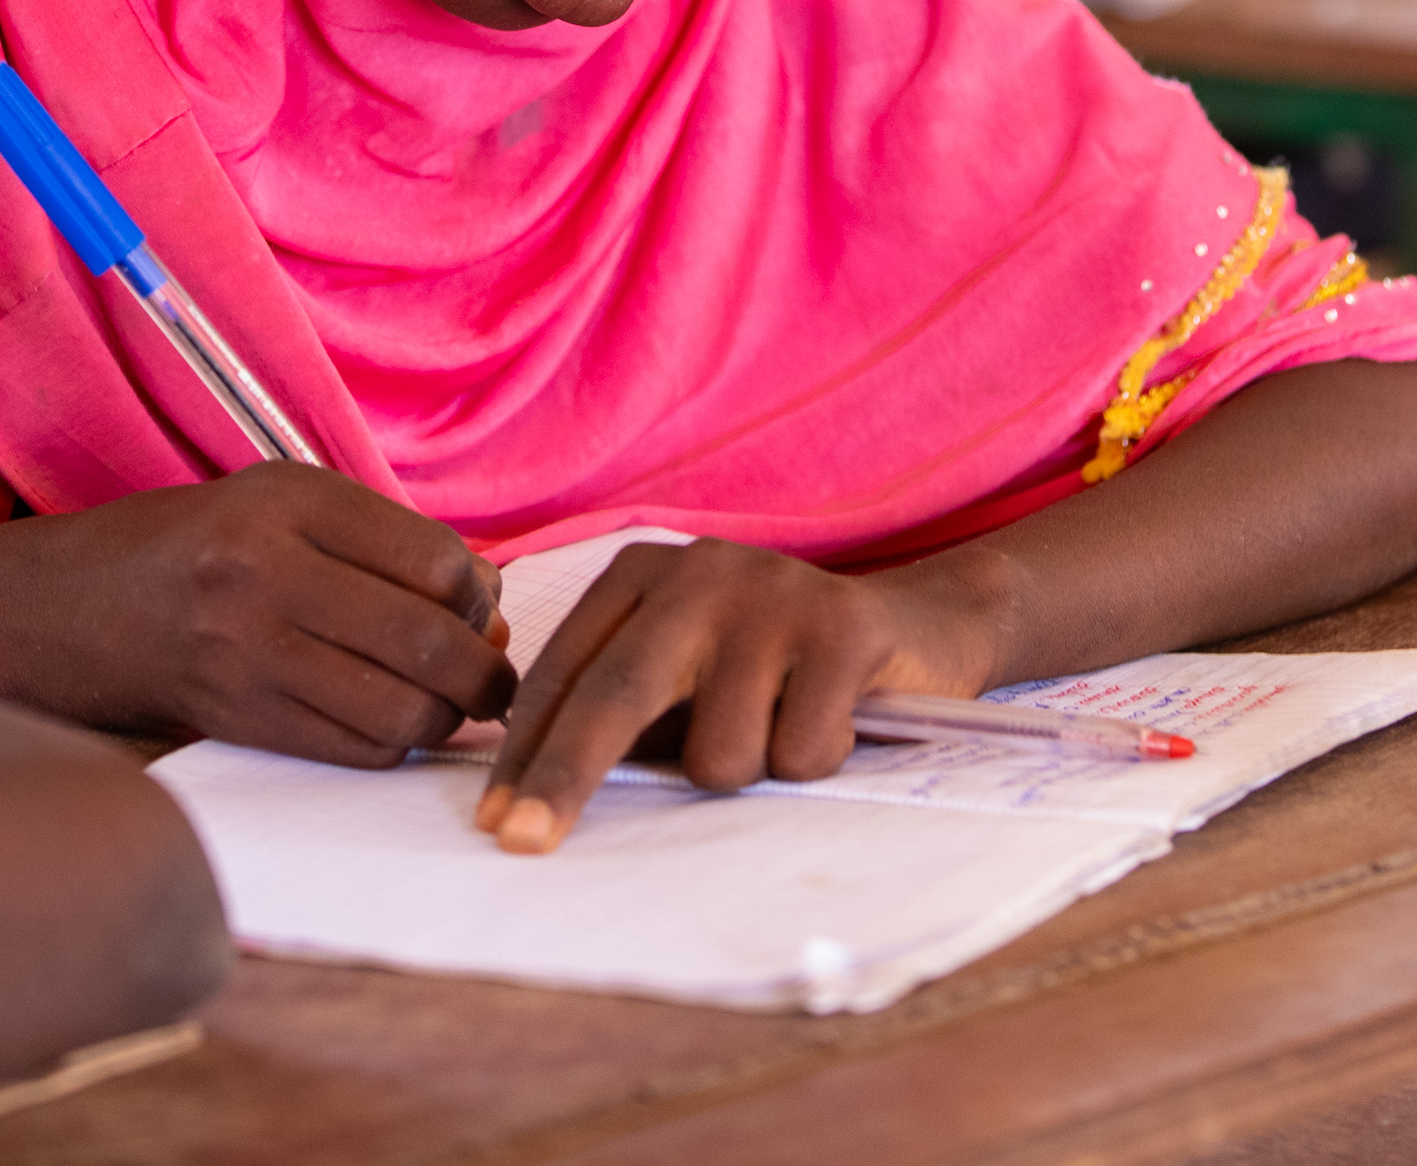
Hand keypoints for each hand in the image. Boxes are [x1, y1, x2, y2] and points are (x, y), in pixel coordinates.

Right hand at [3, 465, 512, 762]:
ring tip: (447, 702)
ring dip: (447, 715)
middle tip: (495, 679)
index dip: (479, 595)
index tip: (478, 608)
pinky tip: (391, 720)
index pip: (437, 560)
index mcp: (289, 503)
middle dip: (486, 671)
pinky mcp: (239, 719)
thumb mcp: (286, 502)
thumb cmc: (204, 545)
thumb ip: (388, 543)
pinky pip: (358, 749)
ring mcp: (248, 654)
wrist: (77, 607)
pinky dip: (396, 743)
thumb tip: (491, 611)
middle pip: (429, 641)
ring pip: (402, 709)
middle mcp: (267, 575)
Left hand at [475, 539, 1008, 852]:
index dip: (528, 754)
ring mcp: (772, 595)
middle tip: (522, 844)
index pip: (567, 674)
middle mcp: (700, 571)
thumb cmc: (777, 668)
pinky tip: (837, 719)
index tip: (498, 823)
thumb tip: (535, 795)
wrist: (918, 624)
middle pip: (616, 695)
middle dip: (565, 779)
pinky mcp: (842, 627)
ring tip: (784, 730)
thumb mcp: (689, 668)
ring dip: (748, 773)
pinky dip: (813, 760)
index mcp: (644, 575)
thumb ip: (627, 706)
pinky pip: (797, 752)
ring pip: (717, 753)